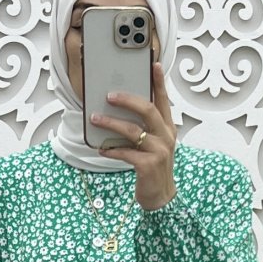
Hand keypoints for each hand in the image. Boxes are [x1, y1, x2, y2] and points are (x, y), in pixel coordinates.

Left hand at [90, 59, 177, 209]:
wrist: (160, 197)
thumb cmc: (152, 167)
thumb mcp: (151, 144)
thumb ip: (141, 128)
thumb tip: (116, 111)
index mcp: (167, 127)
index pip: (164, 100)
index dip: (160, 81)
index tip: (154, 64)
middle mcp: (166, 136)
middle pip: (148, 109)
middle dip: (127, 99)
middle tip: (108, 95)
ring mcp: (159, 151)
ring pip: (133, 130)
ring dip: (111, 123)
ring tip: (95, 119)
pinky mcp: (148, 165)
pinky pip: (125, 152)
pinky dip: (111, 149)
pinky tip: (101, 148)